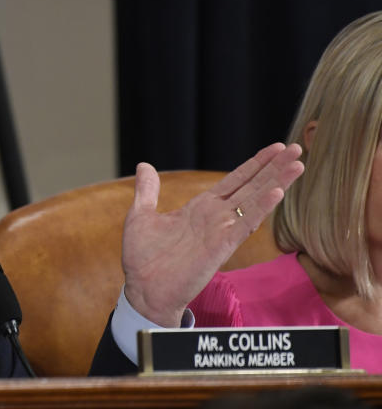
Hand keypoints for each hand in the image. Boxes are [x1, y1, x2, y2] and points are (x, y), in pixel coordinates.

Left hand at [122, 142, 303, 327]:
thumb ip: (147, 190)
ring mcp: (221, 230)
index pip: (234, 180)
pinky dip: (260, 207)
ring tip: (297, 164)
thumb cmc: (143, 259)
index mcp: (200, 208)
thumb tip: (145, 166)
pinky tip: (277, 191)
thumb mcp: (142, 215)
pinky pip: (244, 223)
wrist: (143, 291)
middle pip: (251, 186)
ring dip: (276, 182)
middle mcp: (215, 217)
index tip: (275, 148)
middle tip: (296, 149)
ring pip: (254, 201)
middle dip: (274, 167)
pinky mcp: (221, 246)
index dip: (255, 164)